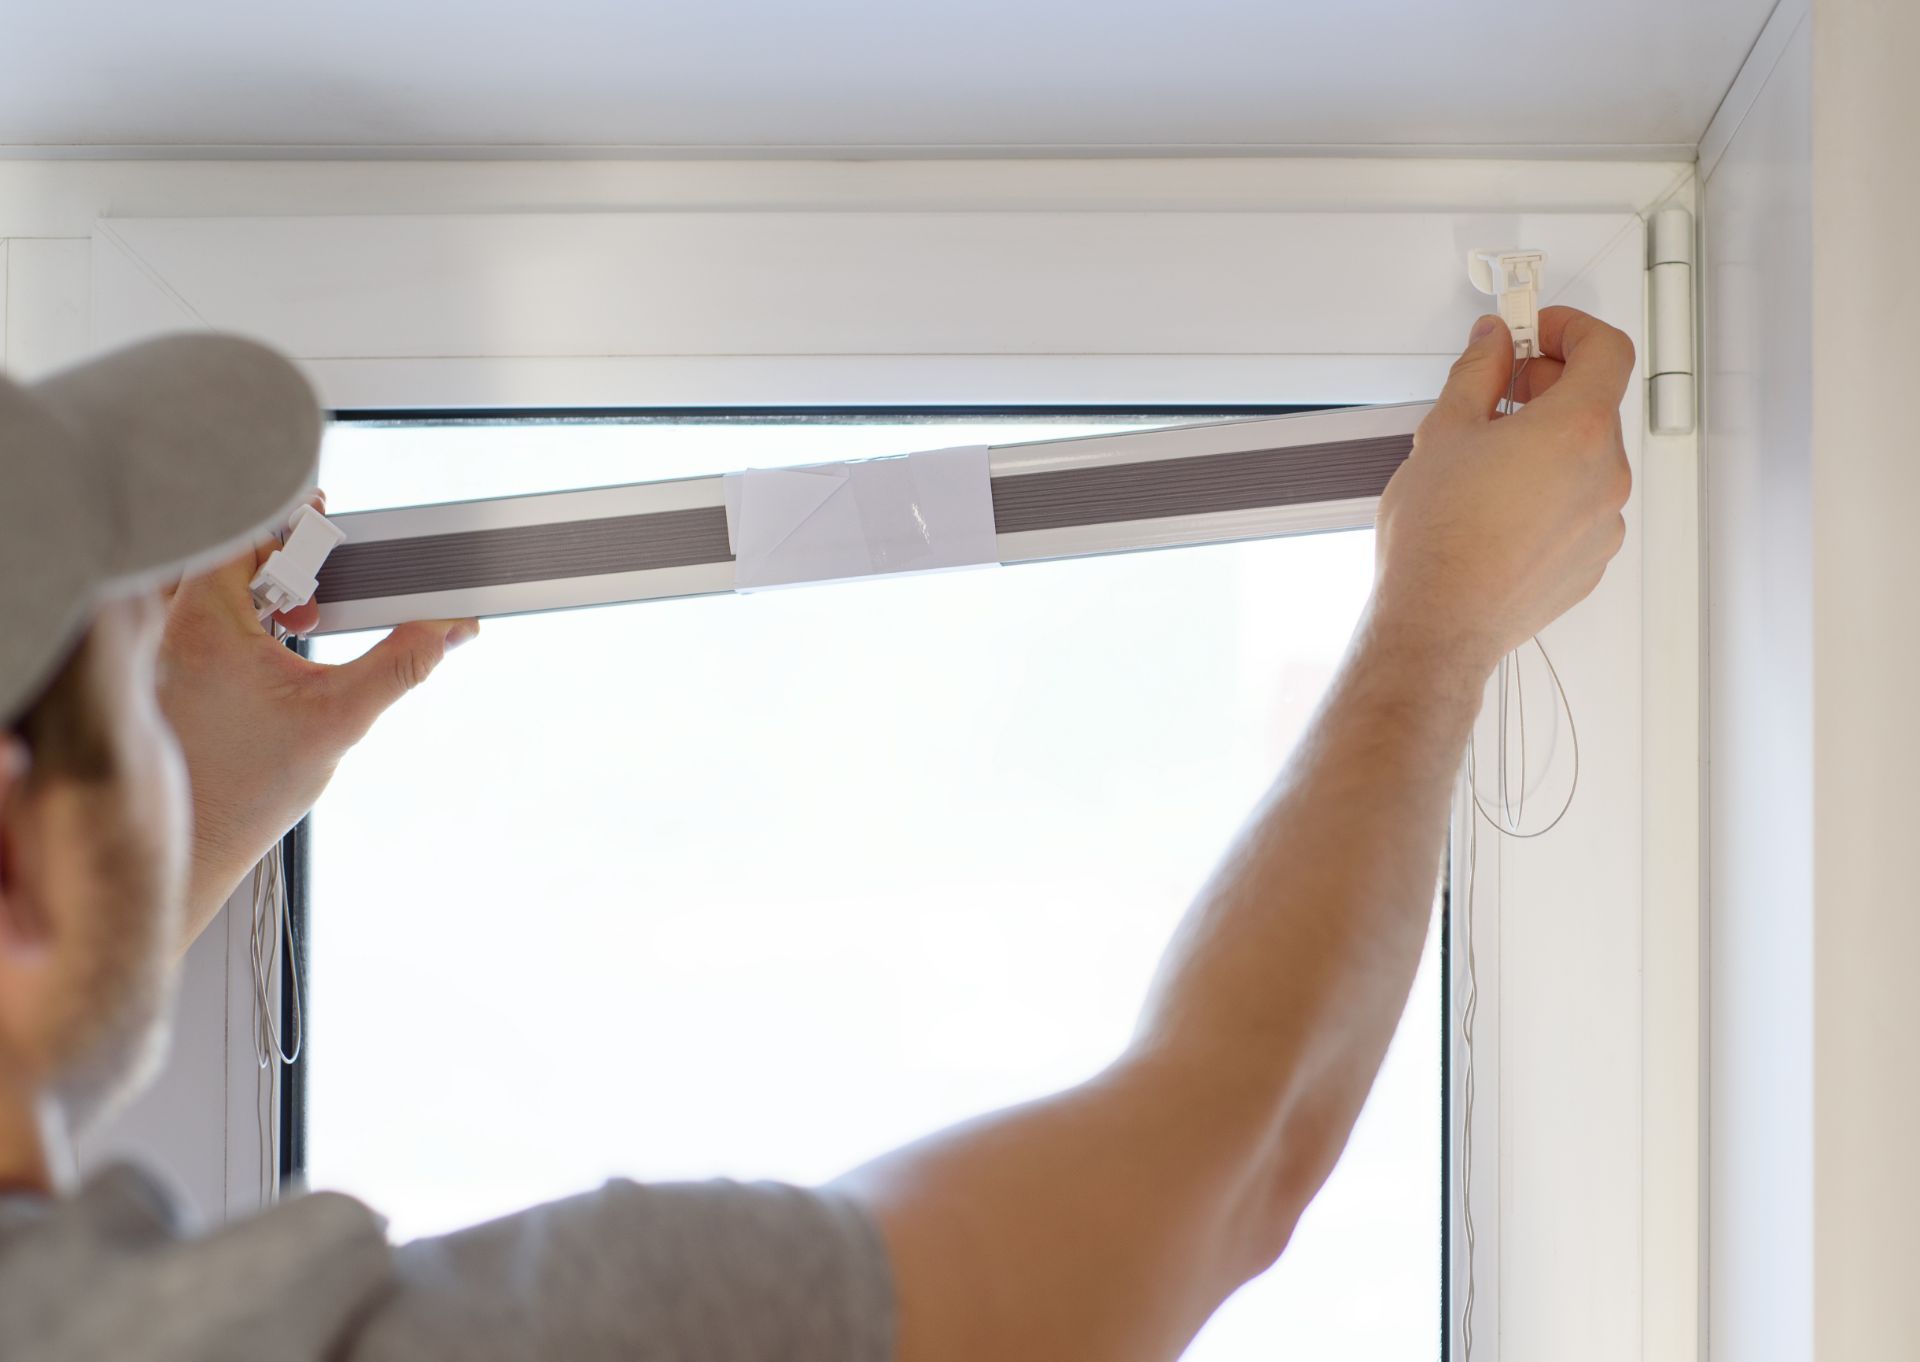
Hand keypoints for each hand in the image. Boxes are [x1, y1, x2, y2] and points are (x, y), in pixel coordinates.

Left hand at [156, 492, 477, 943]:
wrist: (193, 847)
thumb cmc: (245, 792)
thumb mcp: (341, 719)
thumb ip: (402, 664)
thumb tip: (452, 628)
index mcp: (204, 619)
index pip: (246, 531)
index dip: (292, 515)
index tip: (326, 509)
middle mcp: (172, 625)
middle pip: (233, 551)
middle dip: (288, 556)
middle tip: (327, 582)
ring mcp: (164, 648)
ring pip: (219, 582)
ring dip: (270, 587)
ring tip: (307, 619)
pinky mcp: (169, 671)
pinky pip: (208, 614)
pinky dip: (250, 615)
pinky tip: (283, 648)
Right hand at [1372, 306, 1633, 675]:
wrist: (1439, 623)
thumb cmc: (1439, 541)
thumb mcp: (1444, 432)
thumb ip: (1477, 373)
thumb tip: (1491, 345)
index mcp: (1577, 429)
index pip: (1607, 349)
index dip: (1571, 330)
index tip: (1537, 333)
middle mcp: (1605, 474)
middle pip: (1595, 403)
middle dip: (1548, 386)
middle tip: (1498, 391)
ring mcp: (1604, 521)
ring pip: (1586, 458)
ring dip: (1547, 442)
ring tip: (1488, 460)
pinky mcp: (1591, 559)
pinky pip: (1580, 506)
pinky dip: (1551, 491)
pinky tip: (1499, 505)